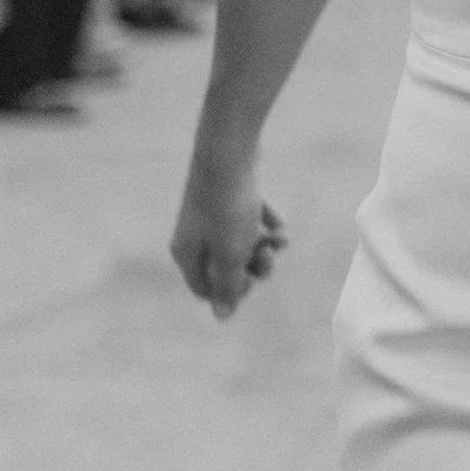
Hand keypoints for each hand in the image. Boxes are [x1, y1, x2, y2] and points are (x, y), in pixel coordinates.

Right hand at [170, 152, 286, 319]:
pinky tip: (281, 229)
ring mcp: (212, 215)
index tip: (248, 280)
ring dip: (263, 246)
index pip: (206, 288)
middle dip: (252, 266)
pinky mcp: (231, 197)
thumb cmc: (228, 208)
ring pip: (241, 244)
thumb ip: (228, 285)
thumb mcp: (231, 253)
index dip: (230, 291)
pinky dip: (266, 225)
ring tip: (278, 240)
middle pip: (226, 267)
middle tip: (267, 255)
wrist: (229, 154)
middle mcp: (195, 236)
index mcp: (187, 253)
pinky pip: (250, 221)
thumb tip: (223, 316)